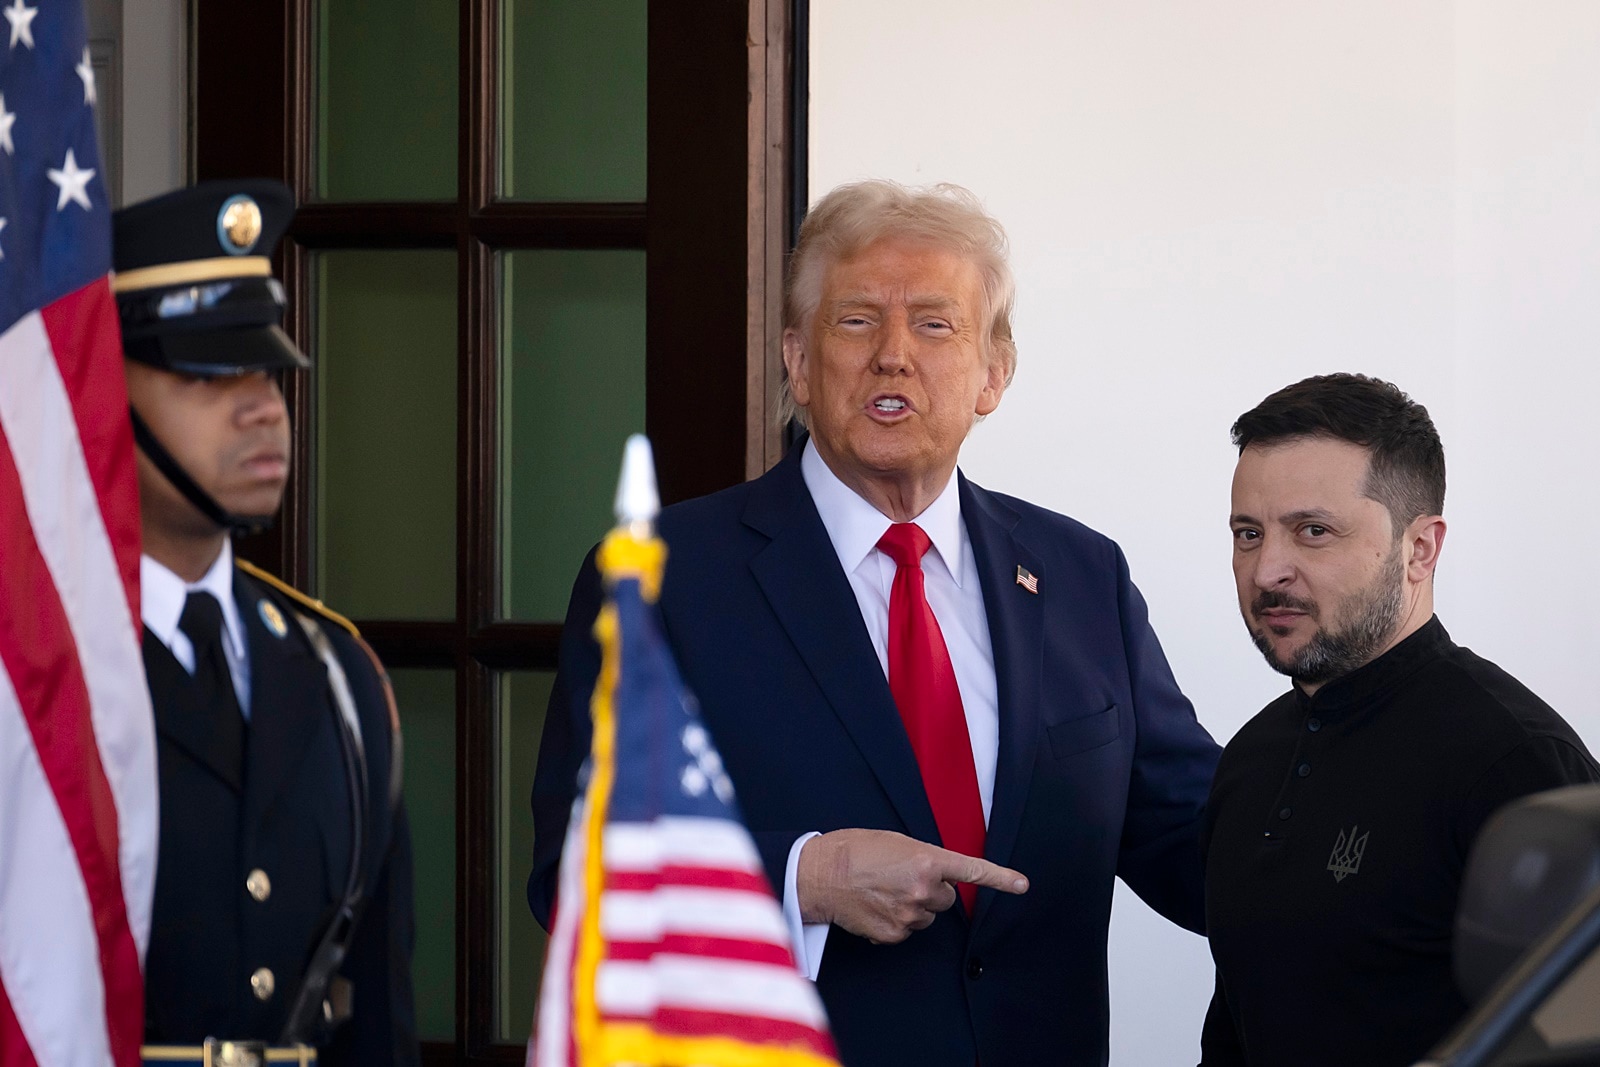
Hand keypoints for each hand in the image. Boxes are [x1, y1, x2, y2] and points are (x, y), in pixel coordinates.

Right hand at [796, 828, 1027, 943]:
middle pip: (946, 898)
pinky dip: (894, 922)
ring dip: (912, 906)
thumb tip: (935, 877)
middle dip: (931, 891)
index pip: (972, 870)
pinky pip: (906, 930)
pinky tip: (873, 907)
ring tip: (881, 891)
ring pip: (926, 916)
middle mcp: (924, 889)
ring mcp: (910, 915)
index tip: (1022, 885)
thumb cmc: (853, 850)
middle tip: (901, 879)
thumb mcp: (894, 842)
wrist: (819, 875)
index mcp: (927, 860)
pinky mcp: (894, 934)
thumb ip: (922, 858)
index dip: (1001, 878)